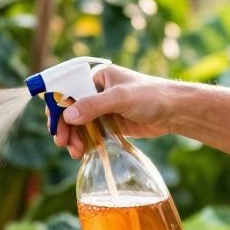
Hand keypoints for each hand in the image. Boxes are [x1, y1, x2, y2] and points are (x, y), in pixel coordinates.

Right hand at [51, 65, 176, 158]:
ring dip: (73, 138)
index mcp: (95, 77)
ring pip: (77, 124)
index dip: (57, 108)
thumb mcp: (121, 98)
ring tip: (75, 152)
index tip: (55, 126)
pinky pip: (89, 134)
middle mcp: (95, 92)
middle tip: (63, 143)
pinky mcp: (108, 124)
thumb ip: (94, 106)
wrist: (174, 111)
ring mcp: (101, 109)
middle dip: (64, 127)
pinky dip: (83, 143)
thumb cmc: (151, 96)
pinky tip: (82, 152)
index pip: (67, 90)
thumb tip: (68, 116)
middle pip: (69, 110)